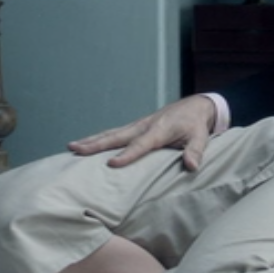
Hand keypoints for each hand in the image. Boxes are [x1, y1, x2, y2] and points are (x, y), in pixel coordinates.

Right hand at [67, 95, 215, 170]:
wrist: (196, 106)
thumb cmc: (196, 124)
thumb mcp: (201, 137)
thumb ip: (196, 151)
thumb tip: (191, 166)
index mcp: (160, 129)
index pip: (141, 144)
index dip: (127, 155)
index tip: (111, 164)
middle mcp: (144, 126)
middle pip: (117, 136)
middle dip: (96, 144)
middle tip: (75, 149)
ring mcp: (138, 125)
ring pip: (111, 133)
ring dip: (91, 140)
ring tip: (72, 147)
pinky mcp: (136, 127)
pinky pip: (114, 133)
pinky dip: (99, 138)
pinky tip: (86, 145)